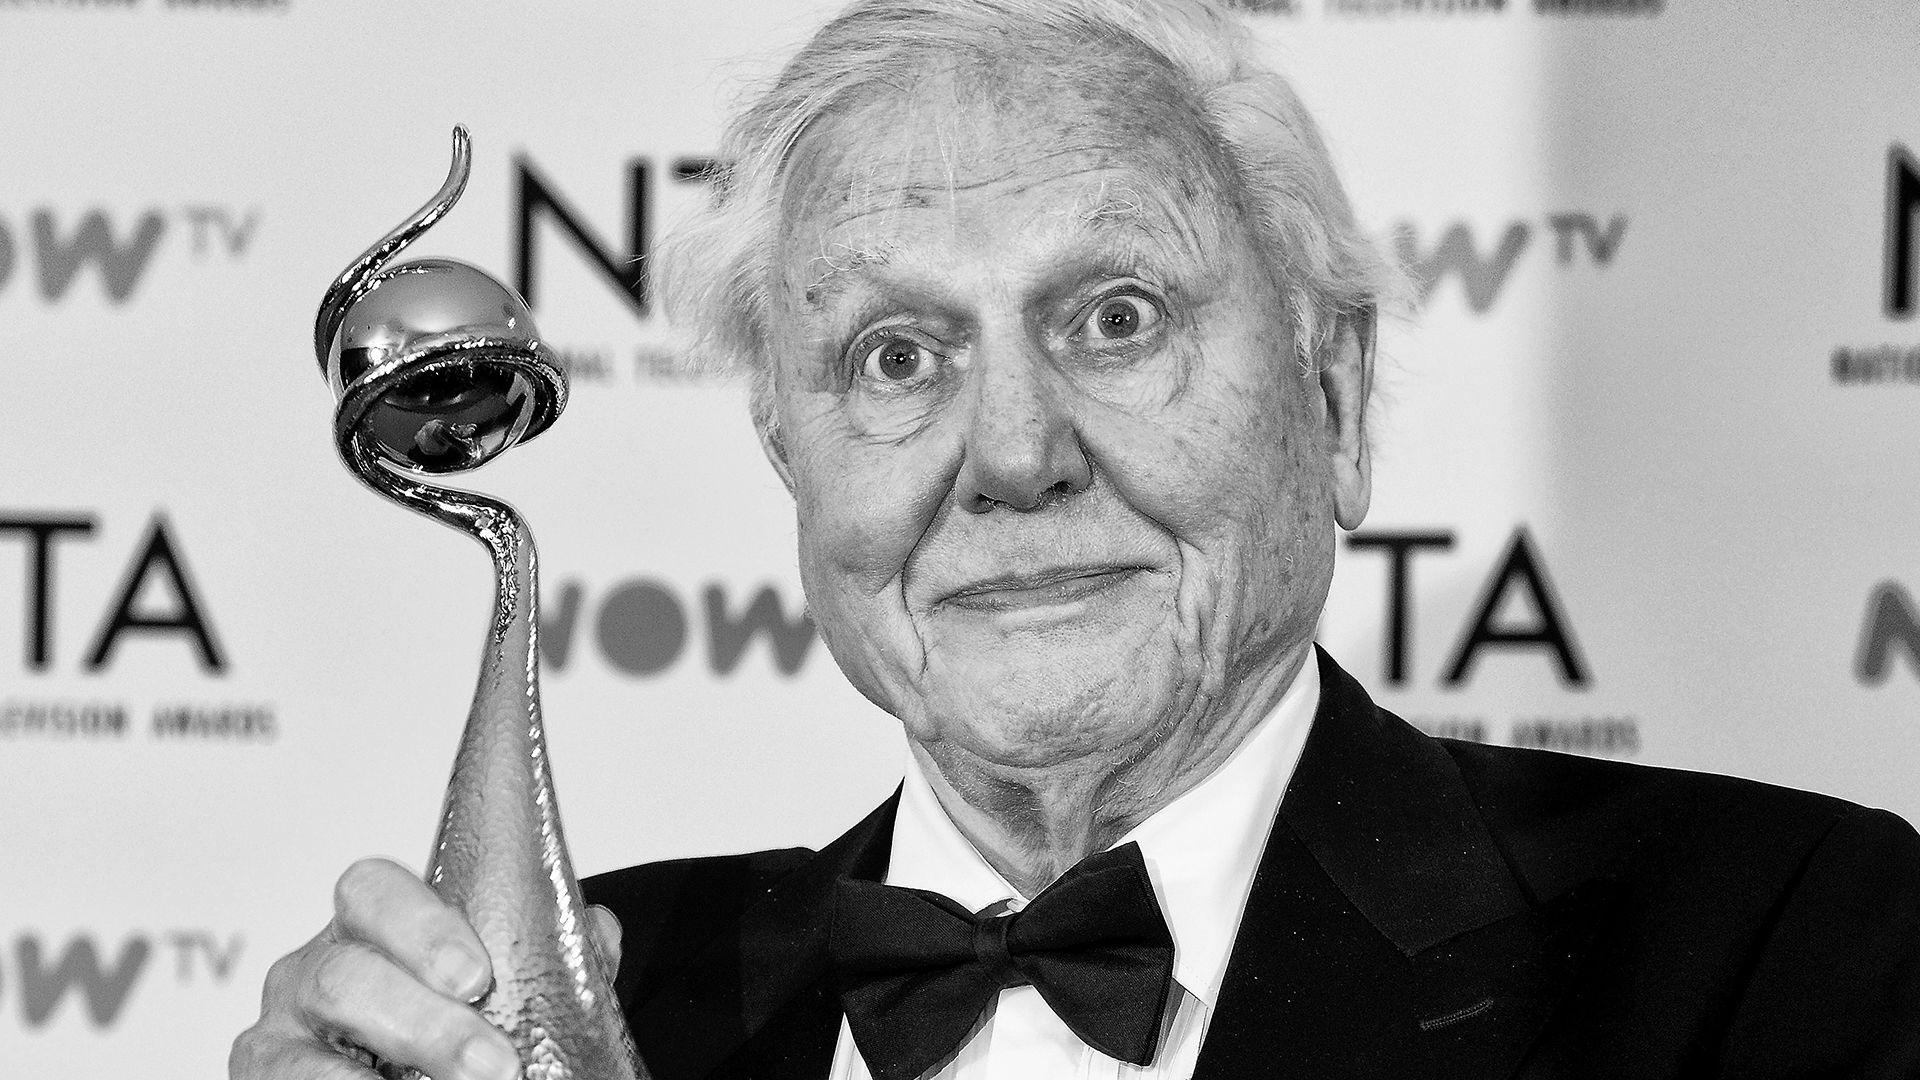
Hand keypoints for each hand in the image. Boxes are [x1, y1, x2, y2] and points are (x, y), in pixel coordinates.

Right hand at [229, 857, 623, 1079]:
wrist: (411, 1069)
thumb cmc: (451, 1016)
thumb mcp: (497, 979)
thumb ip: (546, 953)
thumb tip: (596, 930)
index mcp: (370, 923)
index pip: (372, 889)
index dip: (422, 927)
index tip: (477, 975)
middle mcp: (311, 968)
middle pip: (348, 976)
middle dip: (426, 1025)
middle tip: (495, 1064)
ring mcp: (278, 1030)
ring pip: (308, 1047)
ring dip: (390, 1071)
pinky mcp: (263, 1078)